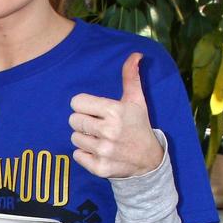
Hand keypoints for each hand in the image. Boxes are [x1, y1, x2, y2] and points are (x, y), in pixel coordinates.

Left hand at [69, 52, 163, 178]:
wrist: (149, 161)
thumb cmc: (139, 126)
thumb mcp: (137, 101)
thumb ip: (131, 77)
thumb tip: (135, 55)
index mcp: (114, 111)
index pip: (76, 102)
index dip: (84, 105)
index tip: (94, 110)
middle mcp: (108, 131)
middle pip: (73, 120)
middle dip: (84, 122)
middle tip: (98, 125)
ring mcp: (103, 151)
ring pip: (74, 138)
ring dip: (84, 138)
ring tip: (100, 138)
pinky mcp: (99, 167)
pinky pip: (77, 155)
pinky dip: (85, 154)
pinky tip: (99, 151)